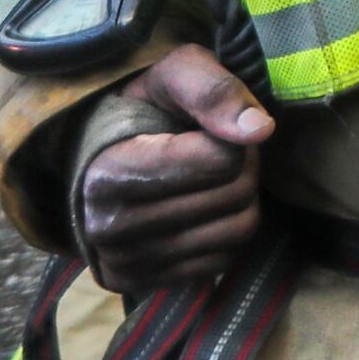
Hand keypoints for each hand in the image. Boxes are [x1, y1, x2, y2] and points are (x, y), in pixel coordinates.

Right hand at [76, 47, 272, 291]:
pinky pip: (226, 258)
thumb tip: (260, 130)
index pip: (220, 162)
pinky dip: (226, 230)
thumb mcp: (174, 75)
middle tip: (215, 151)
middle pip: (235, 194)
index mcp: (107, 175)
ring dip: (241, 197)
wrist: (98, 161)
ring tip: (209, 179)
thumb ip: (214, 91)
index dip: (231, 136)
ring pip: (239, 229)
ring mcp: (125, 262)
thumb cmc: (142, 110)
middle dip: (241, 164)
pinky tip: (201, 209)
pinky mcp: (144, 283)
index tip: (208, 127)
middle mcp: (108, 228)